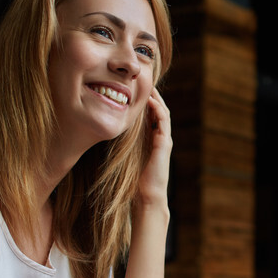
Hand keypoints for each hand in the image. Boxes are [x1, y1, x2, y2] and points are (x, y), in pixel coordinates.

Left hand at [137, 87, 172, 204]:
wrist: (147, 195)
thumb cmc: (137, 180)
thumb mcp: (130, 157)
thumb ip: (127, 145)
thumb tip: (112, 135)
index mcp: (154, 140)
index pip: (152, 116)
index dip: (147, 103)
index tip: (137, 90)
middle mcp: (161, 138)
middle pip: (160, 111)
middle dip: (154, 97)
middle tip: (146, 82)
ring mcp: (165, 140)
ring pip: (164, 113)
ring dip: (157, 99)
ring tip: (150, 87)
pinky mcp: (164, 144)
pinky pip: (163, 122)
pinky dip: (158, 110)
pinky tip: (151, 101)